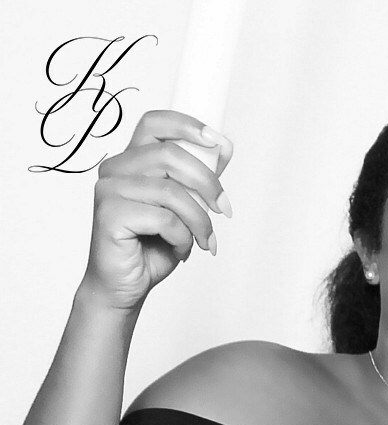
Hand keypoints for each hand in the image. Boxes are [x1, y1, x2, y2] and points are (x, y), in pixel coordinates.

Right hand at [80, 110, 232, 310]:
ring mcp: (109, 190)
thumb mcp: (186, 206)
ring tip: (203, 239)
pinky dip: (182, 237)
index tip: (217, 141)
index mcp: (133, 161)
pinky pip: (163, 218)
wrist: (127, 284)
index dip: (187, 125)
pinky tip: (179, 248)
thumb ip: (198, 177)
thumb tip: (223, 145)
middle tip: (224, 210)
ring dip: (199, 220)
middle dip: (208, 183)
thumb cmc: (153, 245)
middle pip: (169, 155)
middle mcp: (116, 169)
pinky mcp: (109, 214)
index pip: (154, 123)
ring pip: (171, 191)